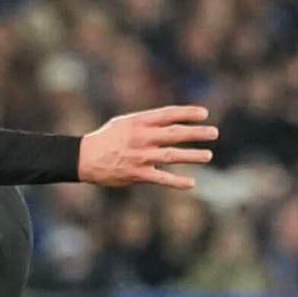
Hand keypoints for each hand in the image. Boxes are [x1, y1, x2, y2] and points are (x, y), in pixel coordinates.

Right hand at [79, 105, 217, 189]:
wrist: (83, 158)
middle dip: (196, 133)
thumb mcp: (124, 123)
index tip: (205, 113)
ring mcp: (139, 156)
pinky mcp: (136, 174)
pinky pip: (161, 178)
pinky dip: (177, 182)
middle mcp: (140, 138)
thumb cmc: (106, 139)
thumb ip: (147, 122)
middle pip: (174, 133)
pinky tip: (191, 183)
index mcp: (137, 122)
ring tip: (208, 155)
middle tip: (214, 132)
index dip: (187, 113)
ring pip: (171, 155)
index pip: (167, 114)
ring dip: (192, 155)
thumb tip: (173, 122)